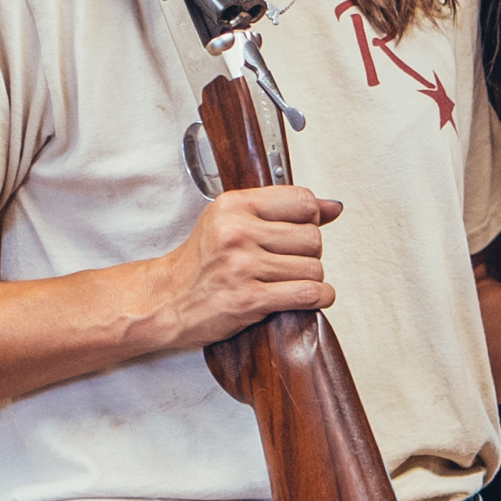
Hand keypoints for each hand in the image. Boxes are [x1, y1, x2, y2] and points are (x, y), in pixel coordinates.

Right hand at [152, 186, 343, 347]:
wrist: (167, 300)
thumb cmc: (200, 263)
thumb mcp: (232, 222)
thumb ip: (283, 211)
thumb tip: (332, 207)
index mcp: (234, 206)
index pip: (302, 201)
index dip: (311, 217)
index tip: (301, 229)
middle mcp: (237, 232)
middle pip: (312, 237)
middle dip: (309, 253)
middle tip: (290, 261)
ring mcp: (242, 266)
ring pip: (313, 268)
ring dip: (311, 278)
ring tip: (290, 281)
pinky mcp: (249, 299)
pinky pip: (306, 294)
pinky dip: (318, 297)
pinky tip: (309, 296)